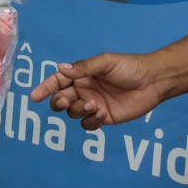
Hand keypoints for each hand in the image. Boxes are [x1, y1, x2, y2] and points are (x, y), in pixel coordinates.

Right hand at [30, 53, 163, 129]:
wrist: (153, 81)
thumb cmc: (130, 67)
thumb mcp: (106, 63)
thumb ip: (84, 67)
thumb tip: (60, 68)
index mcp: (81, 75)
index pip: (58, 81)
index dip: (45, 88)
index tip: (34, 97)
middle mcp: (84, 90)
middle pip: (60, 100)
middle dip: (59, 102)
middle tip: (67, 100)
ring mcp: (93, 105)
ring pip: (73, 113)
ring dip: (79, 111)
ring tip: (95, 105)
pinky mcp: (104, 118)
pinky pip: (88, 125)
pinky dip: (92, 121)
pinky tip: (103, 113)